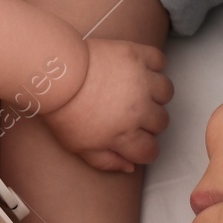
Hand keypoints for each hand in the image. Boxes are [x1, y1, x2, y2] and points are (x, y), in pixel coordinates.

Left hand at [41, 39, 171, 172]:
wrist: (56, 74)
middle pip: (161, 122)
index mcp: (125, 134)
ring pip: (166, 92)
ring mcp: (140, 80)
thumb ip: (106, 161)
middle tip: (132, 115)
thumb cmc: (63, 111)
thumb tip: (130, 166)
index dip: (143, 150)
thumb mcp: (78, 147)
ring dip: (155, 95)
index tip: (135, 142)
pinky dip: (154, 65)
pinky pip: (160, 61)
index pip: (150, 151)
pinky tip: (140, 70)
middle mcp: (138, 109)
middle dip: (149, 123)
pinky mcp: (137, 56)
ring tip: (139, 93)